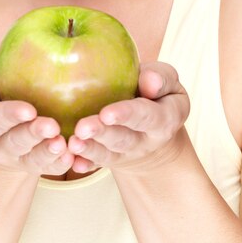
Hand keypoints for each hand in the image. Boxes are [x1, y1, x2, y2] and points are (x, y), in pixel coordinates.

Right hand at [0, 64, 74, 175]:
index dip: (10, 115)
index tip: (29, 110)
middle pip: (16, 141)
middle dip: (33, 134)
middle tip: (51, 126)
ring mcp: (17, 159)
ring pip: (32, 158)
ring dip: (48, 152)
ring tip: (62, 143)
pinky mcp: (36, 165)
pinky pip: (49, 168)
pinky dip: (60, 164)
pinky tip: (71, 156)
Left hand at [67, 62, 189, 173]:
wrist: (157, 126)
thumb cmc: (159, 93)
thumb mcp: (169, 81)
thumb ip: (162, 78)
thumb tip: (150, 81)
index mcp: (164, 118)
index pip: (146, 116)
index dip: (126, 114)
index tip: (106, 113)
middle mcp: (146, 140)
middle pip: (123, 138)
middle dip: (102, 134)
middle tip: (82, 128)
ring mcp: (128, 153)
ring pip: (108, 154)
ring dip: (89, 149)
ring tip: (73, 143)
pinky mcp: (112, 159)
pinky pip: (97, 164)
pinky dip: (85, 164)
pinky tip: (73, 163)